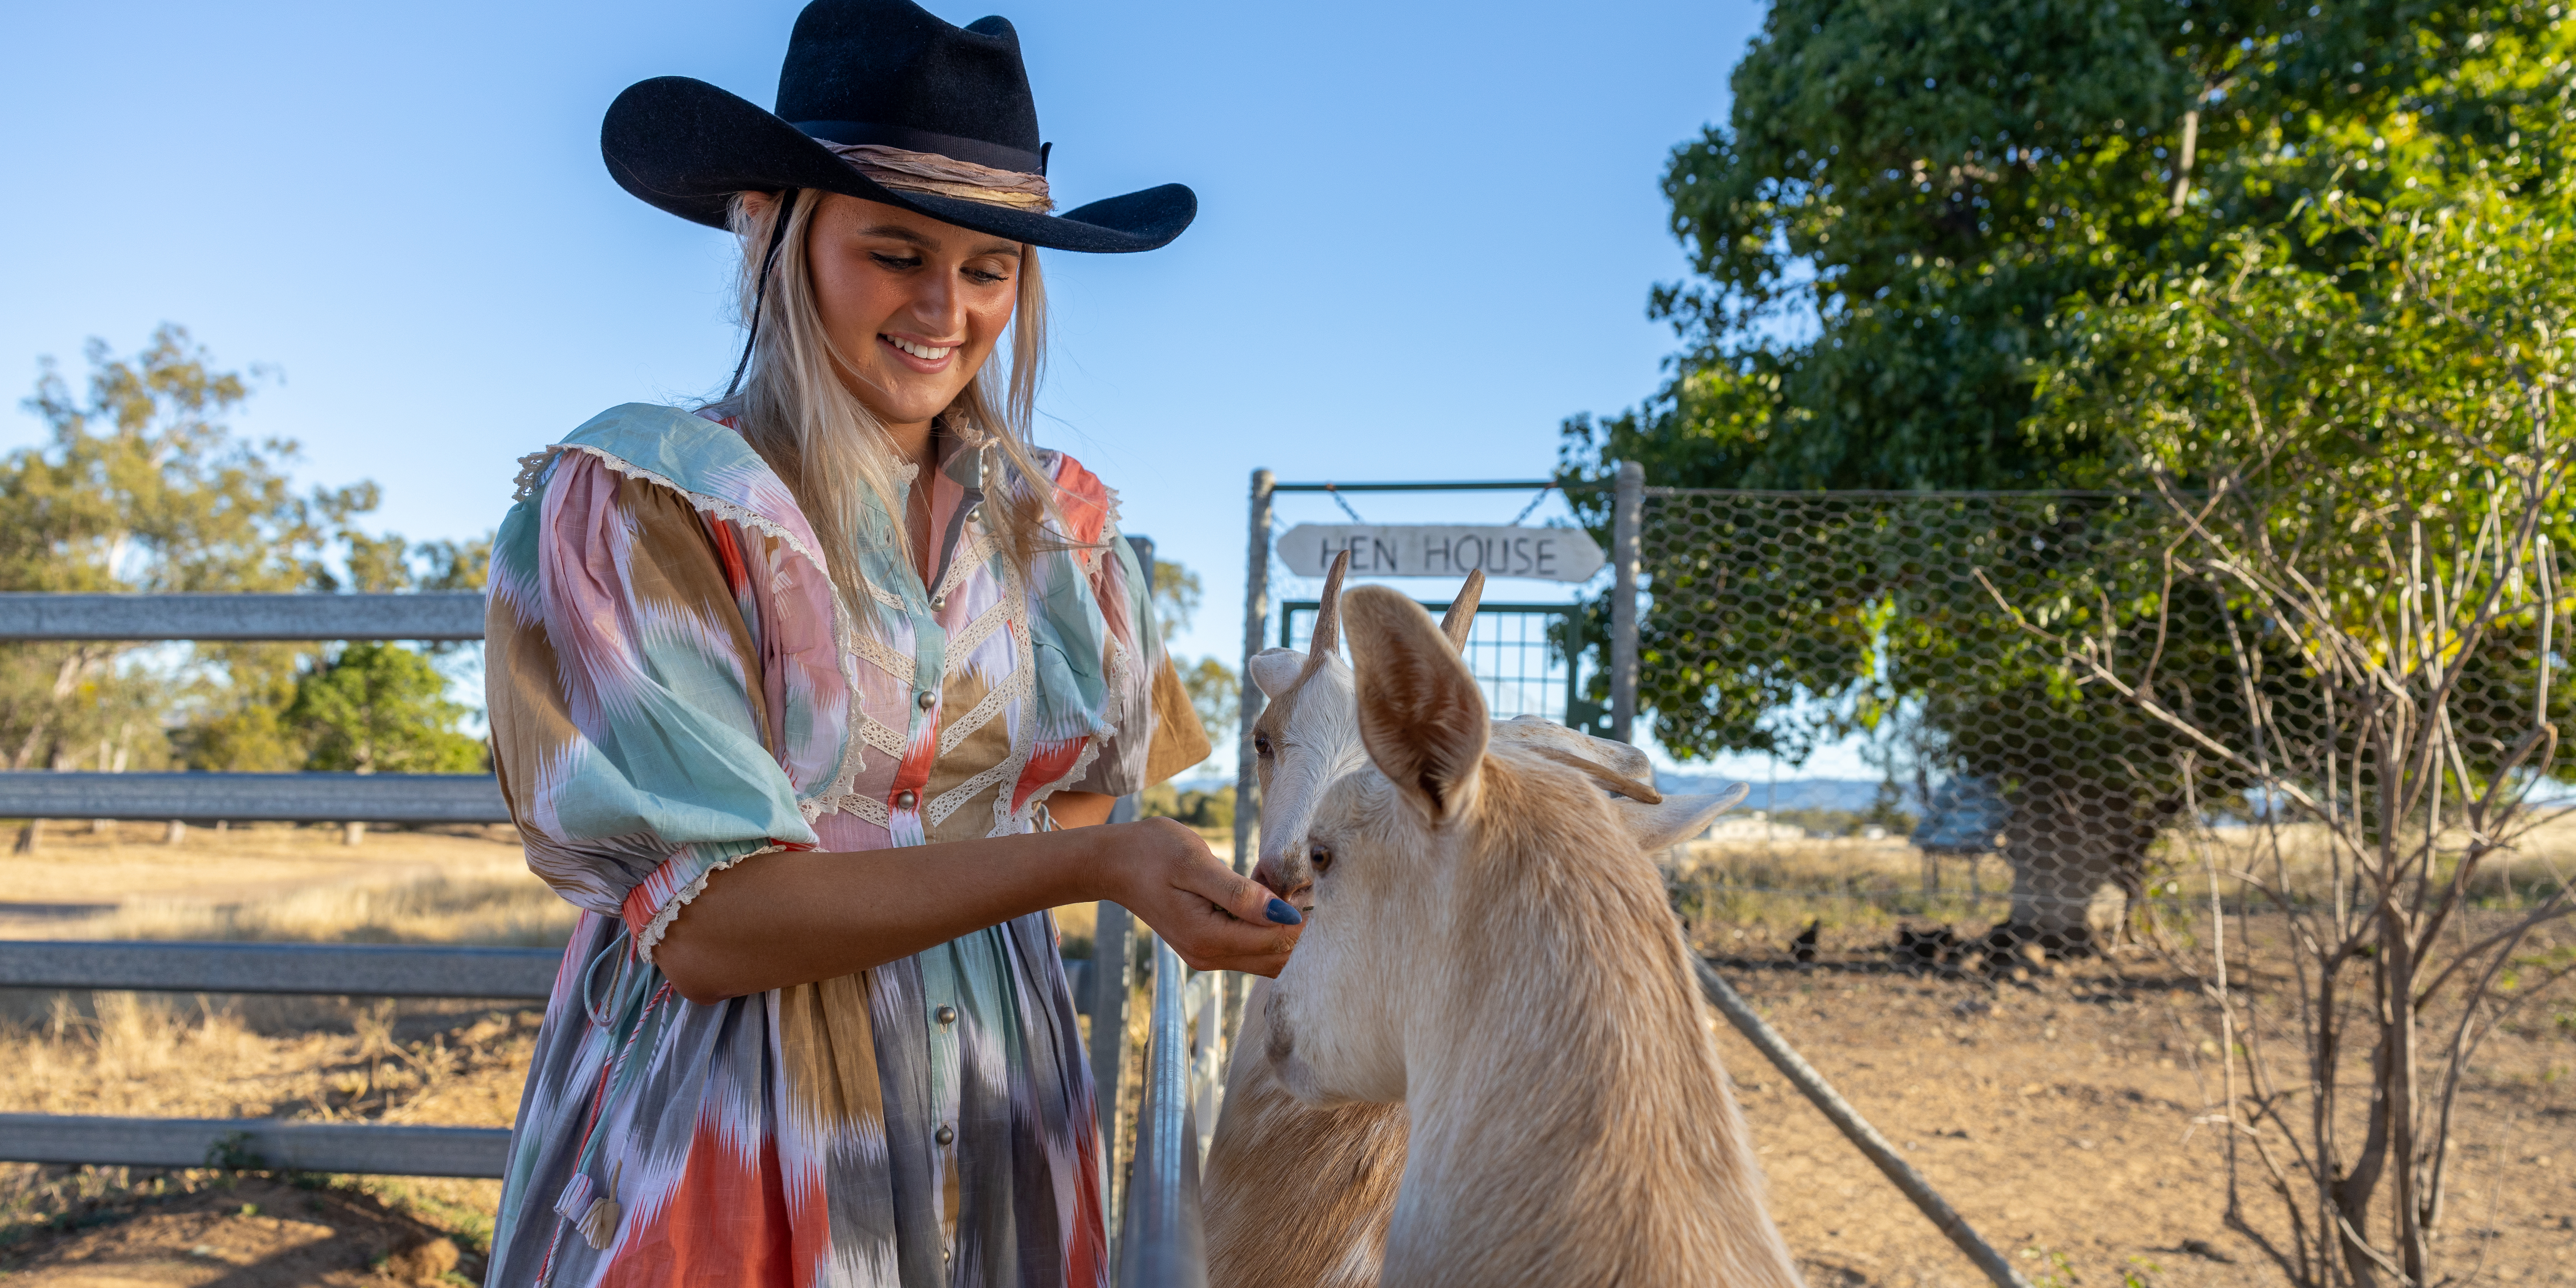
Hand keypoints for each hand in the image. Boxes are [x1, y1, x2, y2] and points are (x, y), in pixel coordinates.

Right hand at [1106, 816, 1302, 975]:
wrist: (1113, 864)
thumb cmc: (1151, 853)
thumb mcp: (1195, 862)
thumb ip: (1239, 892)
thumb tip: (1283, 913)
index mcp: (1208, 938)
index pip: (1276, 942)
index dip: (1303, 919)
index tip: (1313, 887)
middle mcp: (1209, 957)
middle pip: (1277, 960)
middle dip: (1300, 931)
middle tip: (1308, 890)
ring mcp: (1208, 957)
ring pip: (1268, 960)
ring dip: (1286, 932)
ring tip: (1288, 891)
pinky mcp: (1208, 948)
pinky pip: (1252, 950)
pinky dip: (1269, 930)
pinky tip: (1268, 898)